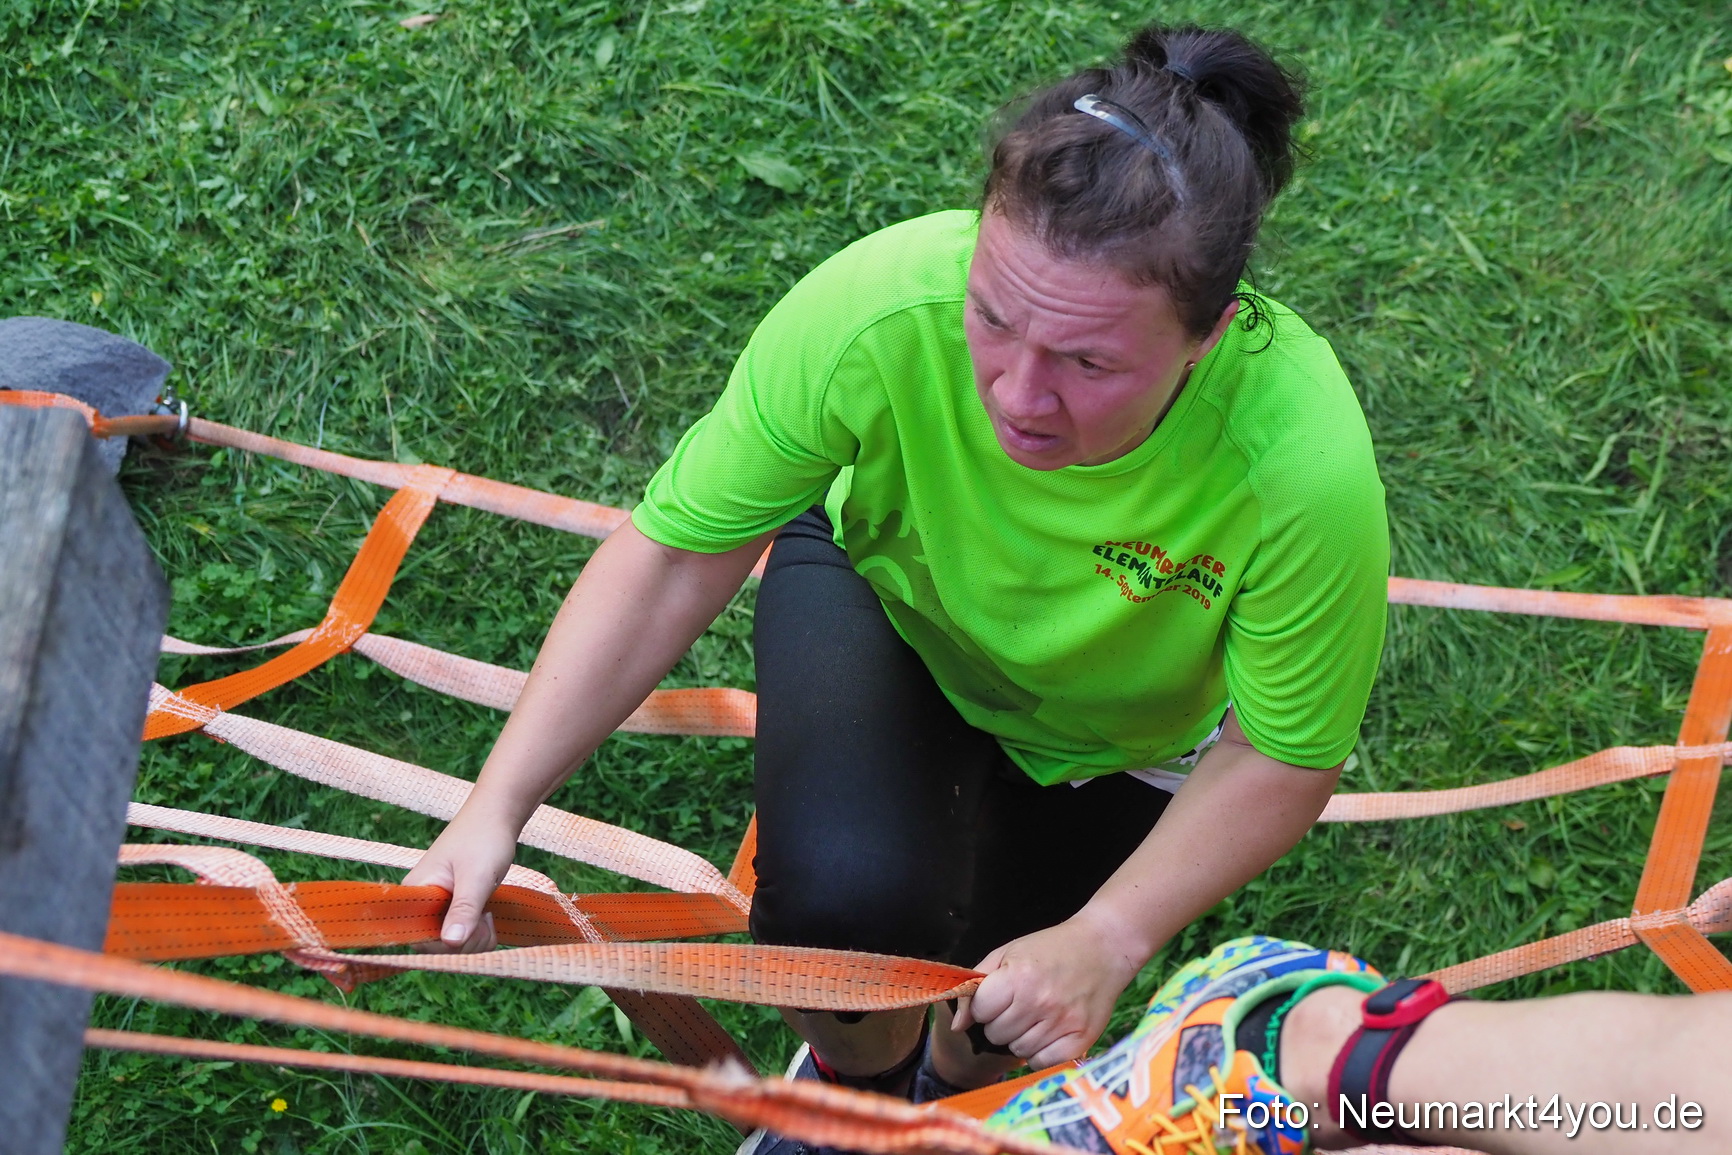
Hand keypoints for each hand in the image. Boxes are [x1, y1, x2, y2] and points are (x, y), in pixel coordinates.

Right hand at [401, 806, 518, 952]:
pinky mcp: (453, 905)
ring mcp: (438, 904)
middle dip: (466, 942)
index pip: (419, 939)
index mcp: (416, 892)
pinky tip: (487, 914)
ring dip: (475, 937)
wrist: (497, 816)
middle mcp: (422, 901)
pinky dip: (477, 931)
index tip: (471, 931)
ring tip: (488, 914)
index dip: (445, 945)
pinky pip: (460, 931)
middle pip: (436, 945)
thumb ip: (464, 909)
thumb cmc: (484, 840)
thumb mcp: (477, 877)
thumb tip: (451, 942)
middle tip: (487, 918)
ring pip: (452, 941)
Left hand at [951, 906, 1146, 1068]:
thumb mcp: (1008, 953)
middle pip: (996, 1034)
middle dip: (1002, 1021)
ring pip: (1017, 1050)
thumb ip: (977, 985)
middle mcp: (1039, 1003)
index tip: (1000, 996)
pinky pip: (1041, 1063)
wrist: (1104, 948)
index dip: (986, 1005)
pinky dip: (1040, 1051)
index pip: (980, 1012)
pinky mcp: (1080, 1040)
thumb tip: (958, 1025)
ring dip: (1021, 1036)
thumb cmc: (1051, 948)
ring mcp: (1062, 1024)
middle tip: (1021, 1004)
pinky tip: (1048, 1031)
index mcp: (1018, 978)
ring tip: (1037, 1015)